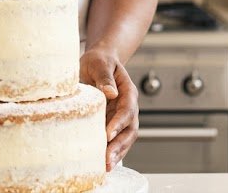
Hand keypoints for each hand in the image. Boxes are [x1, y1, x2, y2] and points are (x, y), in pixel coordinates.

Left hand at [80, 48, 138, 170]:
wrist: (98, 61)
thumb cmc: (98, 61)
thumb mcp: (99, 63)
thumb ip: (104, 77)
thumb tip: (110, 93)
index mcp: (128, 91)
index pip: (127, 110)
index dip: (119, 123)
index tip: (107, 134)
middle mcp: (128, 106)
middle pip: (130, 129)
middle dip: (120, 145)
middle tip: (107, 159)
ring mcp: (121, 117)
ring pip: (125, 138)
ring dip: (117, 153)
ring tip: (105, 166)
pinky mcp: (112, 123)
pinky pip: (115, 139)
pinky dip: (111, 151)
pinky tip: (101, 162)